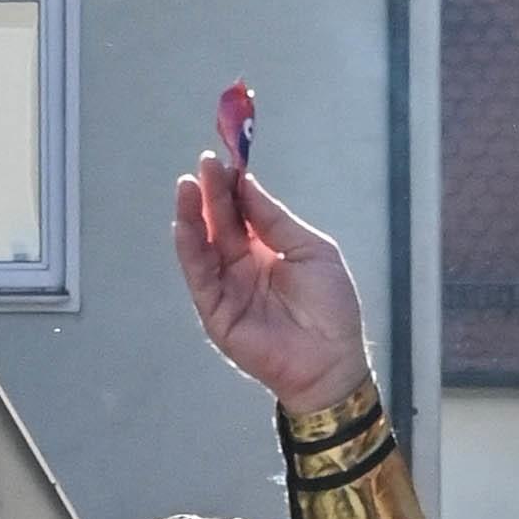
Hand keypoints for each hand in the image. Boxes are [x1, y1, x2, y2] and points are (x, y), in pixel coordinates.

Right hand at [170, 144, 370, 411]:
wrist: (332, 359)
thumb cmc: (332, 308)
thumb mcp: (311, 249)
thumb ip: (276, 220)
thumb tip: (247, 184)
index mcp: (267, 250)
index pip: (241, 212)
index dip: (231, 187)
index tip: (225, 159)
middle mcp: (242, 266)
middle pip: (220, 223)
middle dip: (211, 193)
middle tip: (205, 164)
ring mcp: (227, 288)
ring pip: (202, 246)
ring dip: (192, 215)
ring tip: (187, 185)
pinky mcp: (216, 312)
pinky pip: (198, 276)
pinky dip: (189, 249)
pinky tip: (185, 224)